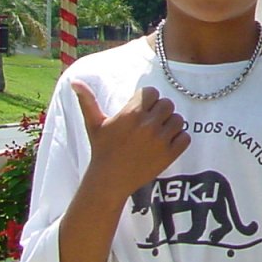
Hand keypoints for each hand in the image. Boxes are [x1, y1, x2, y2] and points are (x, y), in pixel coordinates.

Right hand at [73, 81, 190, 198]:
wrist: (109, 180)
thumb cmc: (102, 150)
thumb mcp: (94, 124)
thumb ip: (87, 101)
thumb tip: (75, 82)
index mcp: (131, 114)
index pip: (152, 92)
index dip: (147, 100)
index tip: (141, 110)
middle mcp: (148, 125)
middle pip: (167, 104)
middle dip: (159, 111)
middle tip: (149, 123)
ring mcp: (161, 140)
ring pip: (178, 120)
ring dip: (170, 125)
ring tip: (157, 133)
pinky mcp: (170, 154)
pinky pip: (185, 137)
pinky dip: (179, 139)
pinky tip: (165, 144)